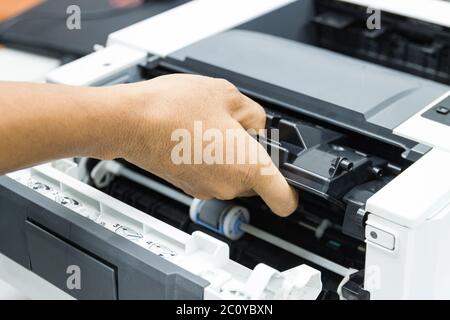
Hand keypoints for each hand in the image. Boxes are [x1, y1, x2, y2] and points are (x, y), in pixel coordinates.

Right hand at [107, 74, 297, 215]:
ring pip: (233, 177)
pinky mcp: (188, 185)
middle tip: (240, 128)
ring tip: (211, 127)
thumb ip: (254, 113)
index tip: (293, 179)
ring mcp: (206, 188)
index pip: (285, 199)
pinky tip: (196, 135)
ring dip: (230, 156)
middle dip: (254, 155)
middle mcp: (228, 185)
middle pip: (258, 180)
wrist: (129, 121)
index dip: (294, 191)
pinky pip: (213, 175)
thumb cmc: (172, 108)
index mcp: (246, 166)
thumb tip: (257, 125)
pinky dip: (212, 159)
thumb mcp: (227, 94)